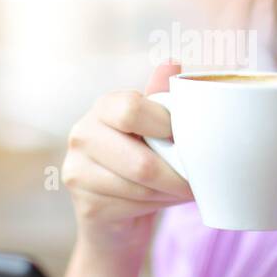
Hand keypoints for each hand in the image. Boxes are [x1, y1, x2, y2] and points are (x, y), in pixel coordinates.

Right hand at [61, 61, 193, 259]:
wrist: (115, 214)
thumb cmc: (141, 160)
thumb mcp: (153, 127)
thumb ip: (162, 97)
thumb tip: (172, 62)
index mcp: (103, 107)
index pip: (132, 109)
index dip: (166, 127)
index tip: (185, 140)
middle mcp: (82, 135)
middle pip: (140, 162)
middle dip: (176, 176)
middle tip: (197, 181)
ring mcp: (78, 171)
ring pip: (141, 188)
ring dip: (170, 192)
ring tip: (182, 190)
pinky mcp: (85, 205)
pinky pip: (133, 208)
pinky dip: (157, 206)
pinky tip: (161, 201)